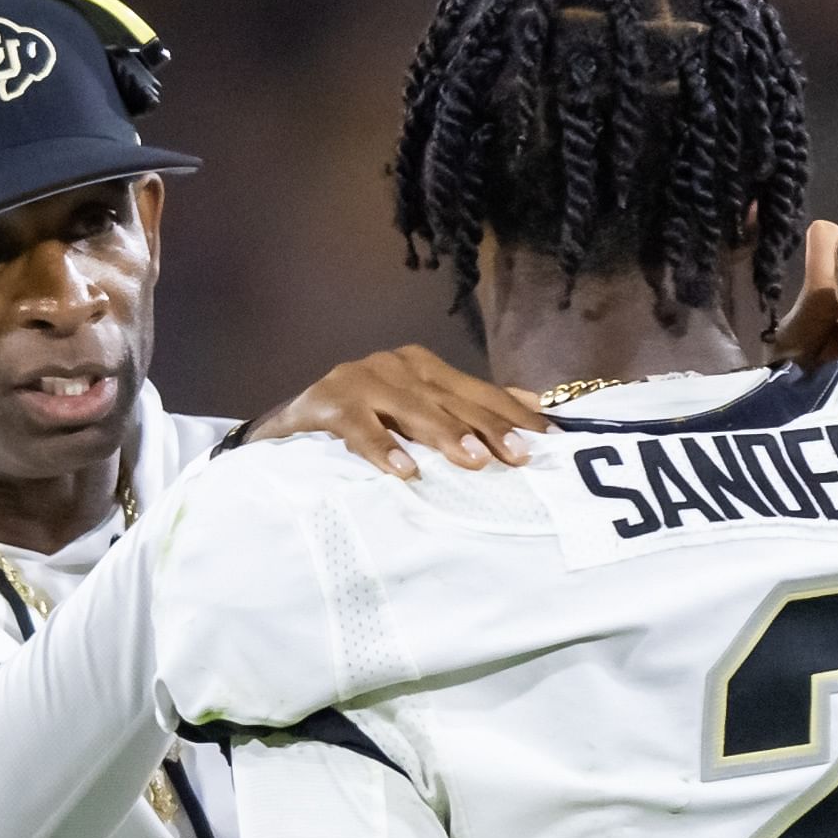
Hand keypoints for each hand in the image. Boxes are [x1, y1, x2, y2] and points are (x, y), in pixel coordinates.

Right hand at [243, 347, 547, 478]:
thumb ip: (468, 407)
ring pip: (410, 408)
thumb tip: (533, 402)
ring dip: (443, 434)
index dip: (513, 413)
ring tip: (474, 460)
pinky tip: (404, 470)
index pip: (477, 391)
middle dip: (487, 427)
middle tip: (520, 455)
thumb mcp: (417, 413)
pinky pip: (359, 428)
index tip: (549, 439)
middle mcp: (396, 366)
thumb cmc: (363, 423)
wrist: (288, 425)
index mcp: (422, 367)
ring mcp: (360, 380)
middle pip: (451, 398)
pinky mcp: (326, 403)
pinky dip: (383, 447)